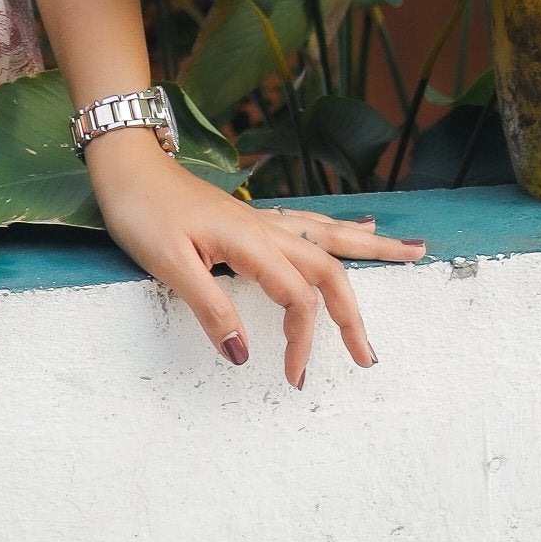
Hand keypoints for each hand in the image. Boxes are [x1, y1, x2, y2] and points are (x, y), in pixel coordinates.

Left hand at [85, 131, 423, 383]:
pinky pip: (310, 224)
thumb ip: (210, 307)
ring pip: (329, 236)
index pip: (297, 297)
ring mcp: (262, 220)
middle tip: (370, 356)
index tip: (293, 377)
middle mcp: (266, 228)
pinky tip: (360, 228)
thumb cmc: (143, 212)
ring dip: (370, 251)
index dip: (303, 340)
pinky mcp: (252, 219)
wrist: (127, 164)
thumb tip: (244, 356)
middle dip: (354, 312)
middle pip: (328, 267)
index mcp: (251, 242)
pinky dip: (341, 230)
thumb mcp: (168, 264)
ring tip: (413, 252)